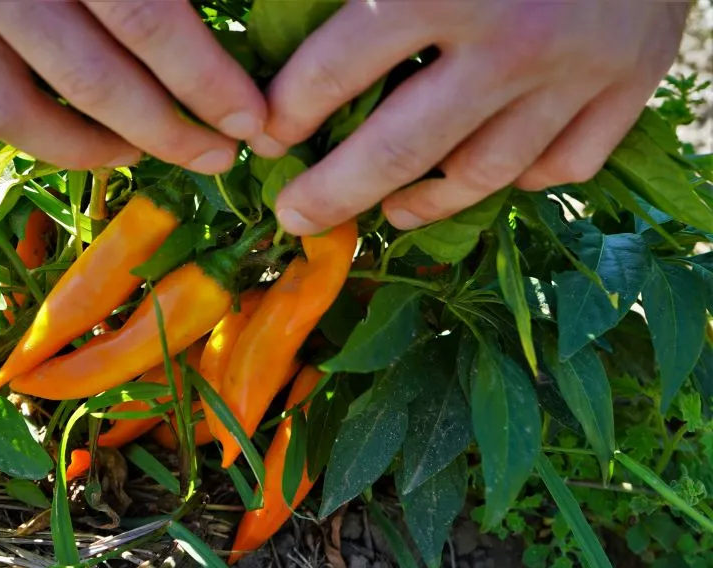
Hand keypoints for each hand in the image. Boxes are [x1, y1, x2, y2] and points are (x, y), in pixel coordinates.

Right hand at [0, 1, 264, 172]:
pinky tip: (63, 131)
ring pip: (13, 114)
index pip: (146, 20)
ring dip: (90, 150)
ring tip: (141, 151)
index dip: (206, 82)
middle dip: (168, 133)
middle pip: (91, 82)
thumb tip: (229, 11)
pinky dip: (13, 130)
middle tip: (218, 158)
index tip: (251, 119)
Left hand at [254, 2, 689, 234]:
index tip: (267, 137)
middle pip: (398, 151)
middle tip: (296, 216)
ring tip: (387, 213)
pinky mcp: (630, 86)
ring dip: (422, 203)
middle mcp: (511, 41)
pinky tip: (479, 177)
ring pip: (480, 174)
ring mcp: (577, 72)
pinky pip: (560, 166)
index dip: (288, 114)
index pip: (337, 71)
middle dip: (332, 193)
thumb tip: (277, 14)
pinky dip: (516, 179)